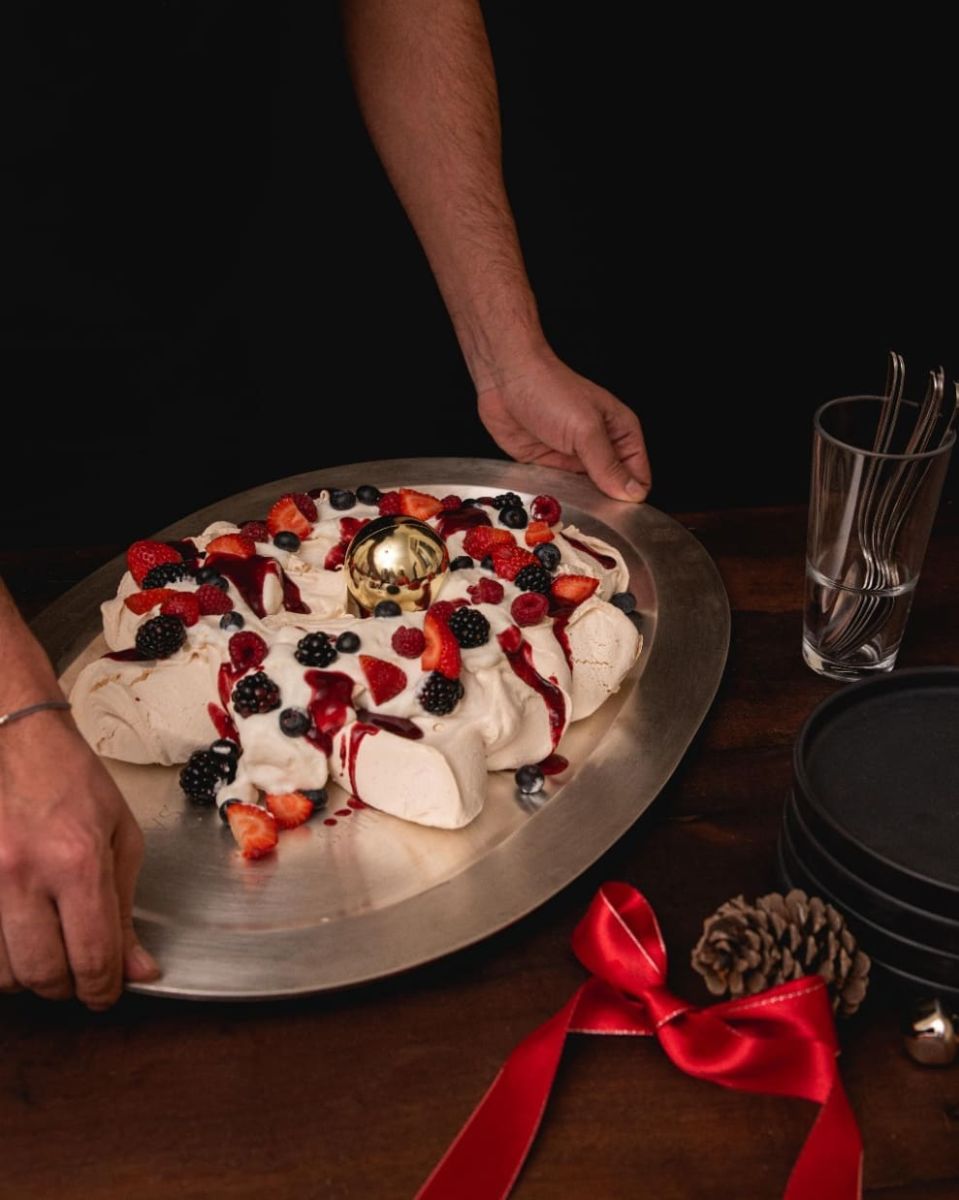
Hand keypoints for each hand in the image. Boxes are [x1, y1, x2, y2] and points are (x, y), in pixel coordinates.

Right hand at [0, 709, 159, 1008]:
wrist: (16, 742)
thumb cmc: (73, 783)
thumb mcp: (122, 838)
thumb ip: (125, 911)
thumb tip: (138, 970)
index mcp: (76, 860)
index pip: (92, 956)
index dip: (103, 989)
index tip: (107, 993)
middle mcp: (22, 873)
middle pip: (41, 974)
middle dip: (66, 986)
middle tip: (78, 973)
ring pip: (1, 973)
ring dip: (28, 975)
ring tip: (46, 949)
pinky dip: (0, 956)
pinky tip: (17, 936)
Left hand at [477, 351, 650, 501]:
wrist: (505, 380)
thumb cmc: (549, 389)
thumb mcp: (586, 428)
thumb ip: (608, 465)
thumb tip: (632, 494)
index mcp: (621, 433)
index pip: (639, 477)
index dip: (631, 498)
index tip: (620, 515)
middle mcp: (600, 448)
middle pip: (613, 490)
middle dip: (605, 506)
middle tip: (594, 520)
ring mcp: (574, 459)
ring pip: (586, 495)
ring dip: (580, 504)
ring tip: (573, 513)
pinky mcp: (549, 466)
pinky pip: (559, 490)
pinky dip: (557, 499)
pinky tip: (553, 504)